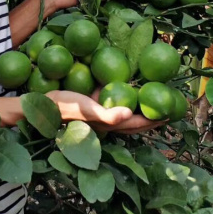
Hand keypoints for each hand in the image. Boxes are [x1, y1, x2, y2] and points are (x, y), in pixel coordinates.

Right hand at [45, 89, 164, 134]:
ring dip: (139, 108)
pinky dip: (125, 98)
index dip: (154, 119)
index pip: (137, 124)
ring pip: (125, 113)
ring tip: (151, 99)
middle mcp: (107, 122)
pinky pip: (114, 103)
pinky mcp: (93, 105)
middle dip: (150, 116)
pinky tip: (127, 88)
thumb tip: (130, 114)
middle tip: (167, 108)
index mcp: (109, 124)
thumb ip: (107, 114)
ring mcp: (100, 114)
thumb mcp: (87, 108)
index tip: (170, 113)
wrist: (43, 105)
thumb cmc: (66, 107)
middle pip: (134, 122)